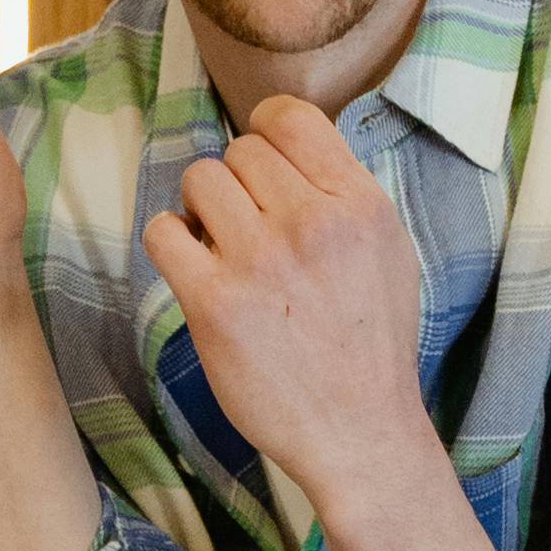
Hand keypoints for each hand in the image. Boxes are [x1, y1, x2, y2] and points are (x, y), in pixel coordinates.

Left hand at [141, 97, 429, 498]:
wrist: (359, 432)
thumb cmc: (372, 346)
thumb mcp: (387, 251)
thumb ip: (344, 195)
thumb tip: (288, 151)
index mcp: (359, 204)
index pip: (288, 119)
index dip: (264, 134)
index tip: (261, 167)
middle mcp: (311, 223)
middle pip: (239, 152)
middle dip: (236, 185)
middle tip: (246, 229)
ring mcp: (259, 262)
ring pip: (199, 180)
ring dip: (201, 209)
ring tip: (219, 248)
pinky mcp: (214, 304)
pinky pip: (162, 232)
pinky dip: (170, 242)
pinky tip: (193, 268)